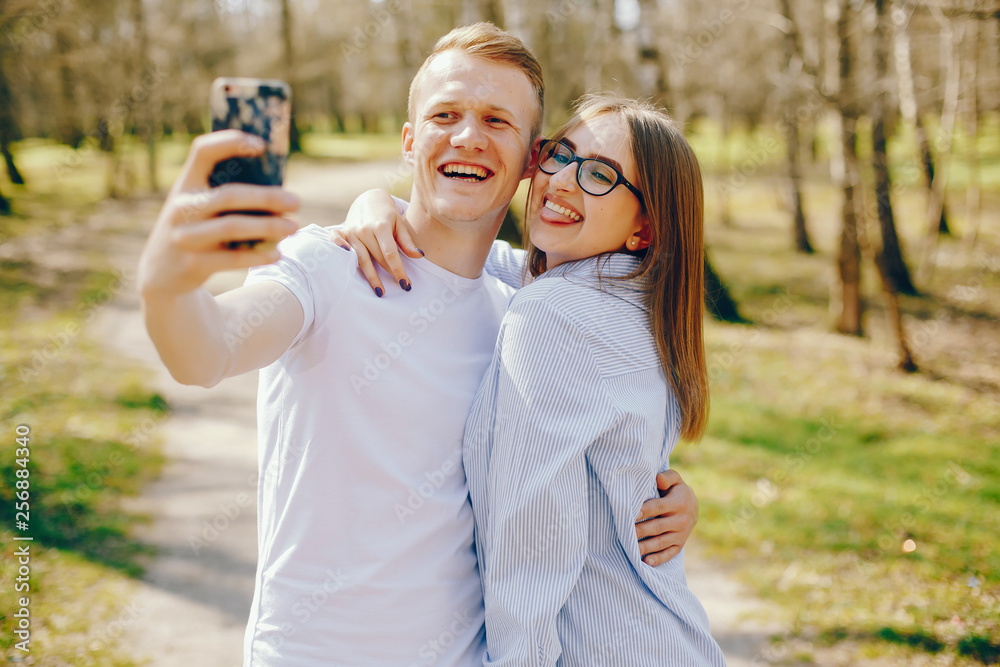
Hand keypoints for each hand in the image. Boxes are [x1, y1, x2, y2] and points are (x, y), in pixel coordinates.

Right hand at [138, 130, 299, 297]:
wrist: (161, 274)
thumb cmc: (196, 231)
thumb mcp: (199, 208)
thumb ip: (227, 197)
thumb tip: (278, 193)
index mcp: (185, 184)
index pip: (203, 152)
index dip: (230, 142)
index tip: (261, 145)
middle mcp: (181, 207)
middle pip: (229, 195)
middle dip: (267, 197)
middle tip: (296, 201)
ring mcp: (185, 236)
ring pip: (233, 227)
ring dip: (269, 227)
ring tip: (294, 227)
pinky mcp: (193, 264)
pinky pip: (232, 259)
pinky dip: (258, 256)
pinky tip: (277, 254)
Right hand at [328, 189, 421, 296]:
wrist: (368, 199)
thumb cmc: (387, 215)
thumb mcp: (399, 224)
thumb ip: (407, 241)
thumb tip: (420, 256)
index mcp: (380, 226)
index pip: (390, 253)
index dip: (398, 270)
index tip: (406, 284)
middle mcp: (364, 230)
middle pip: (377, 258)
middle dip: (389, 274)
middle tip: (400, 288)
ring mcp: (352, 232)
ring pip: (361, 259)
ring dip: (370, 277)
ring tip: (380, 292)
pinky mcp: (342, 232)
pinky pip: (336, 241)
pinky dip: (338, 248)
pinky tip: (344, 263)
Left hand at [635, 469, 698, 565]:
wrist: (694, 505)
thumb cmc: (676, 490)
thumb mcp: (675, 479)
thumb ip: (666, 477)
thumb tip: (658, 480)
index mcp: (678, 503)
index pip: (658, 507)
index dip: (644, 511)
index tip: (631, 515)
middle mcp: (681, 520)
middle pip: (657, 527)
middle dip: (640, 531)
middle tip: (625, 533)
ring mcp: (681, 534)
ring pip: (661, 542)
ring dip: (645, 547)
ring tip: (631, 550)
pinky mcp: (680, 545)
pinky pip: (669, 553)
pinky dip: (658, 559)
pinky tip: (646, 562)